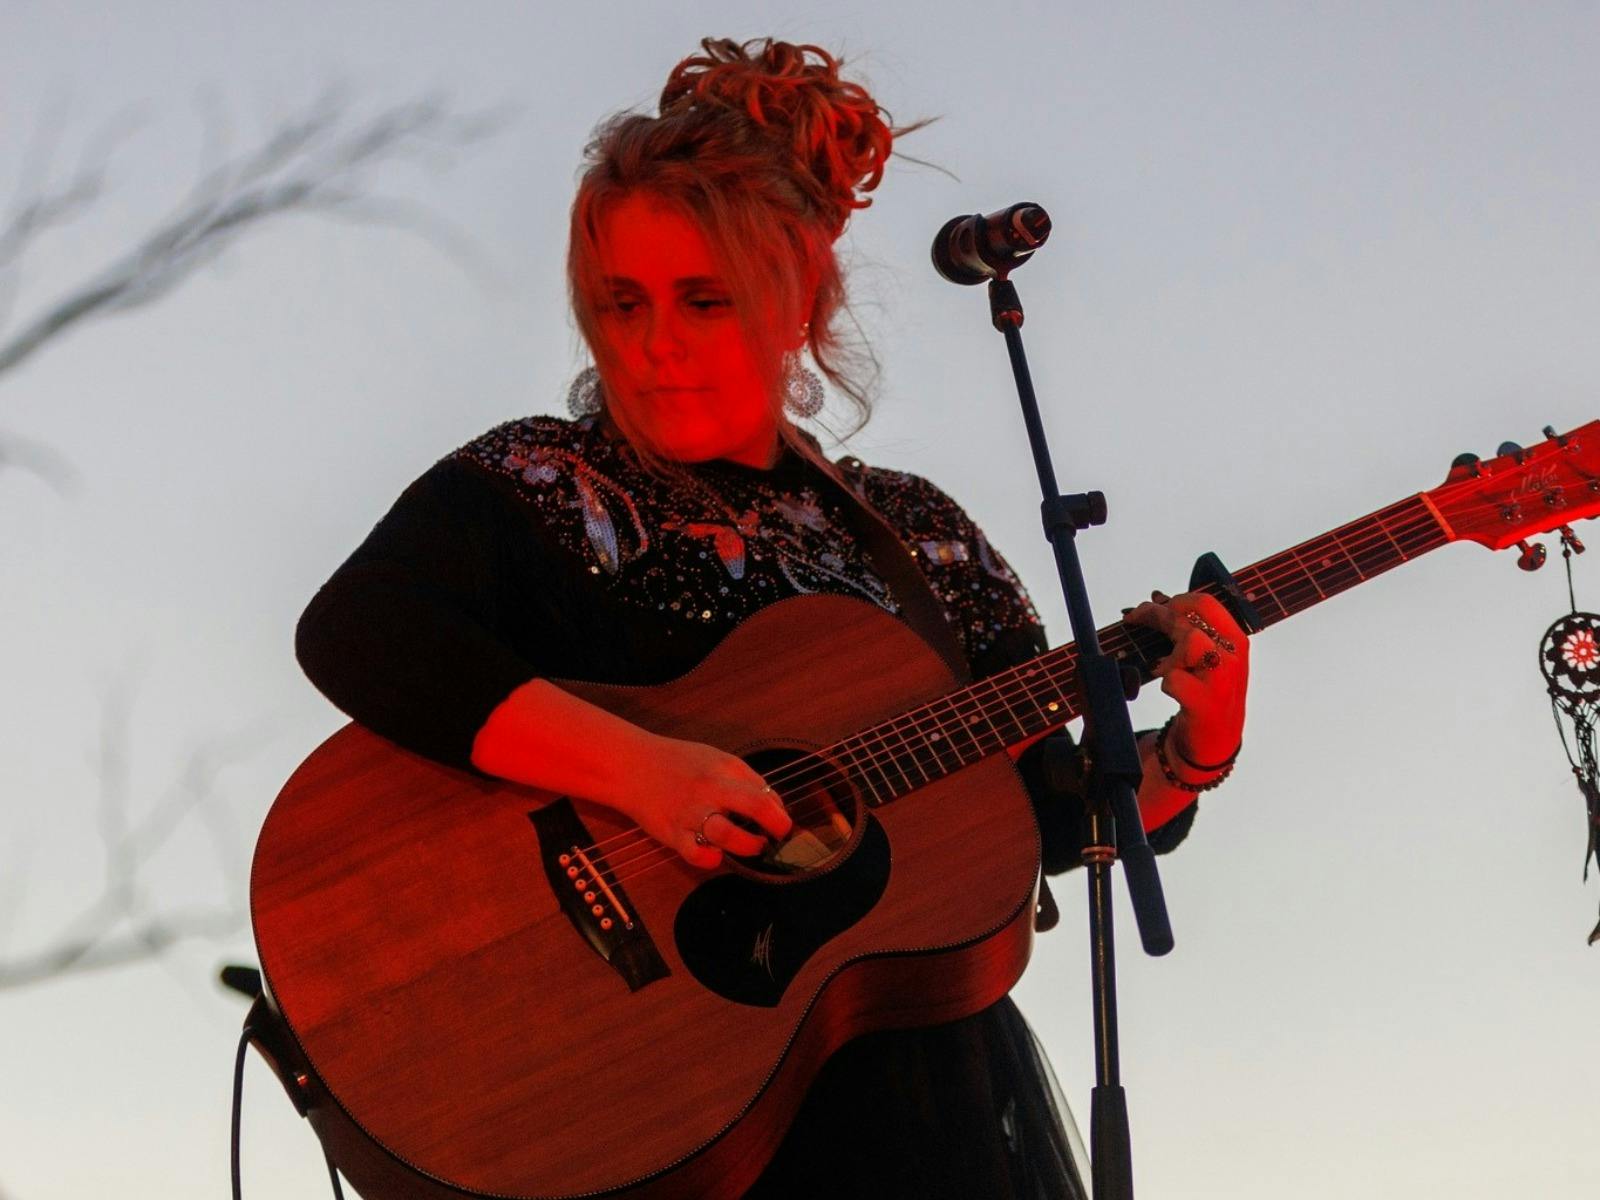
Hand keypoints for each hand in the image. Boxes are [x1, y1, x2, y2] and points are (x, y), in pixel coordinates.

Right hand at [615, 736, 792, 868]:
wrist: (632, 765)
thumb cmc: (677, 762)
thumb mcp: (717, 759)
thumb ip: (745, 780)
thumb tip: (773, 805)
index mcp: (725, 770)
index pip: (765, 793)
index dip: (780, 814)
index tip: (780, 825)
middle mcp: (711, 790)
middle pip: (756, 807)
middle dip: (776, 828)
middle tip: (774, 837)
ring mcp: (691, 813)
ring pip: (728, 835)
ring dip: (747, 845)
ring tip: (751, 845)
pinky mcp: (673, 833)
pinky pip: (697, 855)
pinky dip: (711, 860)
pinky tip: (715, 855)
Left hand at [1125, 589, 1249, 767]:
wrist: (1216, 739)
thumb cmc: (1207, 692)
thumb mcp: (1205, 657)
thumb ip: (1186, 628)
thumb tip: (1156, 597)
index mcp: (1235, 639)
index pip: (1205, 603)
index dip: (1174, 600)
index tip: (1151, 605)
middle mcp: (1232, 656)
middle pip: (1189, 620)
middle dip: (1154, 616)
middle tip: (1133, 619)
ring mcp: (1221, 680)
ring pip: (1190, 642)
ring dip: (1167, 652)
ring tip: (1163, 667)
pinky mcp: (1205, 704)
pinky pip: (1174, 679)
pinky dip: (1166, 683)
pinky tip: (1173, 691)